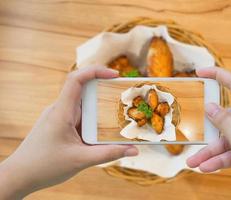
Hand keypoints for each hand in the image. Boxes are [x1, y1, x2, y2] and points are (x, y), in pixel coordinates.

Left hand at [0, 66, 137, 198]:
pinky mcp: (60, 124)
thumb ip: (109, 154)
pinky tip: (102, 128)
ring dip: (99, 105)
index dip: (95, 71)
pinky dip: (92, 117)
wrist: (20, 176)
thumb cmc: (45, 166)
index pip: (76, 80)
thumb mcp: (81, 160)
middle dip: (104, 88)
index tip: (115, 75)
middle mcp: (59, 109)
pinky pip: (79, 114)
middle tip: (123, 95)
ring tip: (117, 113)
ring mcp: (58, 116)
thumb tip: (134, 150)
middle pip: (83, 89)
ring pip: (82, 103)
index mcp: (61, 112)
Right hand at [187, 67, 230, 199]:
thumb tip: (210, 107)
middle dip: (210, 134)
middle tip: (194, 141)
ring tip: (195, 162)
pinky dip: (221, 160)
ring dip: (212, 152)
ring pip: (228, 140)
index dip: (217, 76)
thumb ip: (223, 121)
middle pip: (228, 120)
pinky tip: (207, 167)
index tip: (200, 71)